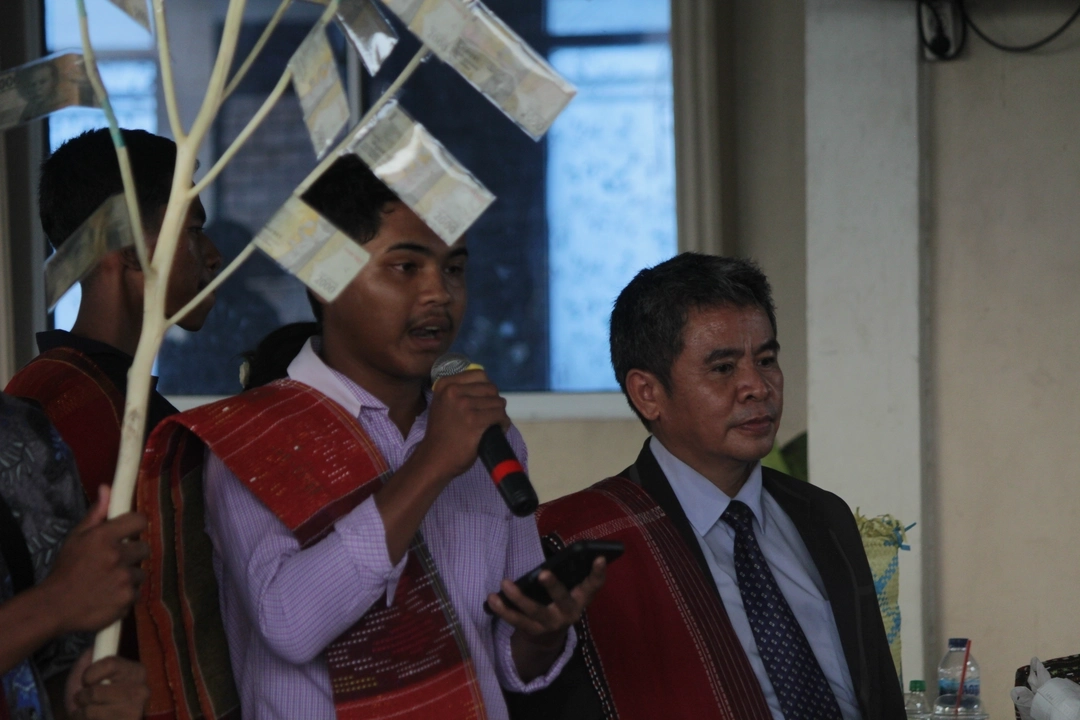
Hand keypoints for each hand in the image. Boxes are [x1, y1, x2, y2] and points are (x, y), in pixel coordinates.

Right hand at [40, 485, 148, 633]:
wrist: (54, 606)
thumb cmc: (65, 569)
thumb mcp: (76, 538)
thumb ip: (96, 514)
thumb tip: (107, 487)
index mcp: (104, 537)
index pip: (139, 521)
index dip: (135, 527)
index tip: (129, 533)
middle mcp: (117, 556)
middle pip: (144, 548)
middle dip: (132, 554)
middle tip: (114, 562)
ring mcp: (124, 579)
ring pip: (140, 573)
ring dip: (129, 576)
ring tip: (109, 581)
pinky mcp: (127, 600)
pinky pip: (136, 593)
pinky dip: (125, 595)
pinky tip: (109, 596)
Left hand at [69, 654, 148, 719]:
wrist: (95, 719)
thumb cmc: (92, 694)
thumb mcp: (88, 672)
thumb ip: (90, 658)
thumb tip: (94, 645)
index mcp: (137, 671)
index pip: (108, 664)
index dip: (89, 673)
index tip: (86, 680)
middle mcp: (142, 690)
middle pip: (94, 692)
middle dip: (82, 697)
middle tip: (85, 700)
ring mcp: (135, 712)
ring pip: (90, 711)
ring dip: (81, 713)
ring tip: (88, 713)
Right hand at [420, 369, 509, 479]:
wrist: (435, 458)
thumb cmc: (441, 433)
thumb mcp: (443, 404)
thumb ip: (459, 391)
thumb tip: (487, 384)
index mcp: (445, 384)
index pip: (479, 374)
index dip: (487, 388)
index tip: (484, 401)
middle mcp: (453, 392)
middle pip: (491, 388)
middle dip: (494, 402)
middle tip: (489, 415)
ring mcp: (464, 406)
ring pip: (498, 402)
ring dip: (499, 414)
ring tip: (493, 424)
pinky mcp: (475, 421)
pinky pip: (500, 416)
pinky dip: (503, 423)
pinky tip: (498, 429)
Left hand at [487, 557, 607, 680]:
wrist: (549, 637)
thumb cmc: (559, 601)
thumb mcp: (569, 591)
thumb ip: (568, 575)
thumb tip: (560, 554)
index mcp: (581, 598)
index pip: (594, 585)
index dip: (598, 572)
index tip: (599, 557)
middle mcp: (569, 613)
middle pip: (562, 598)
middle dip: (553, 586)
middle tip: (543, 573)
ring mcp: (551, 624)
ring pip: (534, 611)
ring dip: (518, 597)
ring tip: (504, 583)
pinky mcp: (533, 631)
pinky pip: (516, 620)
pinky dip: (503, 609)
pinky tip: (492, 599)